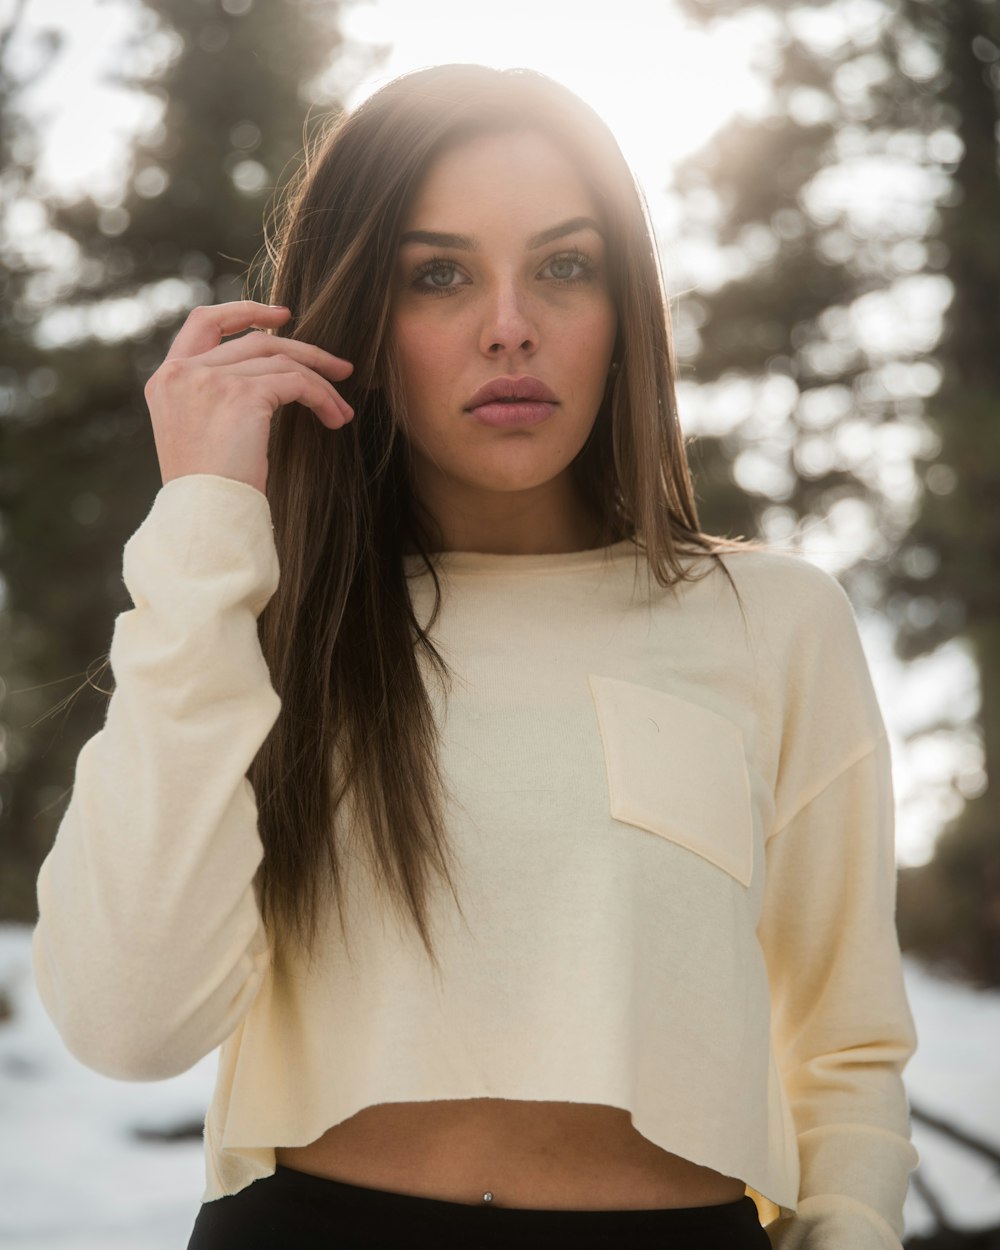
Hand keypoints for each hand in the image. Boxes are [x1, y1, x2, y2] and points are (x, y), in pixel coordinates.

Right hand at [144, 300, 354, 494]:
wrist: (204, 517)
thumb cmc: (207, 492)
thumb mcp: (196, 435)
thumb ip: (212, 399)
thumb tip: (262, 382)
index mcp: (166, 379)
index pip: (204, 322)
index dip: (245, 311)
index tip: (282, 316)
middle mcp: (183, 373)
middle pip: (256, 341)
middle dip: (305, 351)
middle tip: (338, 368)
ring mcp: (210, 380)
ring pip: (281, 360)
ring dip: (321, 382)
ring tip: (343, 407)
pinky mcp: (243, 395)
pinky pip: (296, 383)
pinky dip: (322, 398)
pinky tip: (335, 419)